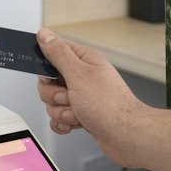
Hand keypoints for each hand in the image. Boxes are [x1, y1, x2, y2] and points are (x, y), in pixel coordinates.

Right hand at [35, 28, 142, 168]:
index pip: (55, 52)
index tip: (50, 76)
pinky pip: (59, 117)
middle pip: (49, 81)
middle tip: (69, 97)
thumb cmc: (110, 105)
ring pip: (53, 101)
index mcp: (85, 60)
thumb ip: (58, 53)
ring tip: (78, 113)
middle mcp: (84, 77)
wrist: (126, 136)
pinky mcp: (82, 114)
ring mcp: (83, 96)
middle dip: (54, 95)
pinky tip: (75, 123)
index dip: (47, 65)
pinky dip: (64, 122)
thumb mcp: (78, 74)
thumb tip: (45, 34)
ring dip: (62, 111)